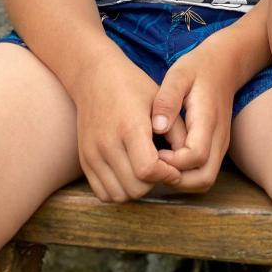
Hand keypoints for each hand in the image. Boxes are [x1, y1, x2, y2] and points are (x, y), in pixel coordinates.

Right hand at [72, 49, 186, 201]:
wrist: (95, 77)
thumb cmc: (133, 86)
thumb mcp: (160, 100)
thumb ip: (176, 129)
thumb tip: (187, 158)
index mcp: (130, 126)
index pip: (148, 169)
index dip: (167, 174)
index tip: (175, 167)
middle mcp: (107, 144)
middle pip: (136, 187)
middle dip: (155, 183)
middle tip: (163, 168)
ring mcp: (92, 154)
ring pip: (119, 195)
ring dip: (137, 189)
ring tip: (147, 171)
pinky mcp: (84, 161)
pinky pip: (103, 193)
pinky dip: (119, 190)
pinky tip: (130, 173)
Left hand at [151, 41, 236, 191]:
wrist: (224, 65)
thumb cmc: (198, 69)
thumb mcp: (179, 74)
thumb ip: (167, 100)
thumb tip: (158, 127)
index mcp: (208, 120)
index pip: (195, 156)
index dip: (172, 162)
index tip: (154, 150)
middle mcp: (219, 137)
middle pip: (203, 178)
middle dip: (176, 179)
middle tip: (155, 163)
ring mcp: (221, 145)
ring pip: (204, 180)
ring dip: (181, 180)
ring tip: (160, 162)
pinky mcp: (218, 147)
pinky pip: (204, 172)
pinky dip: (186, 175)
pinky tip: (169, 159)